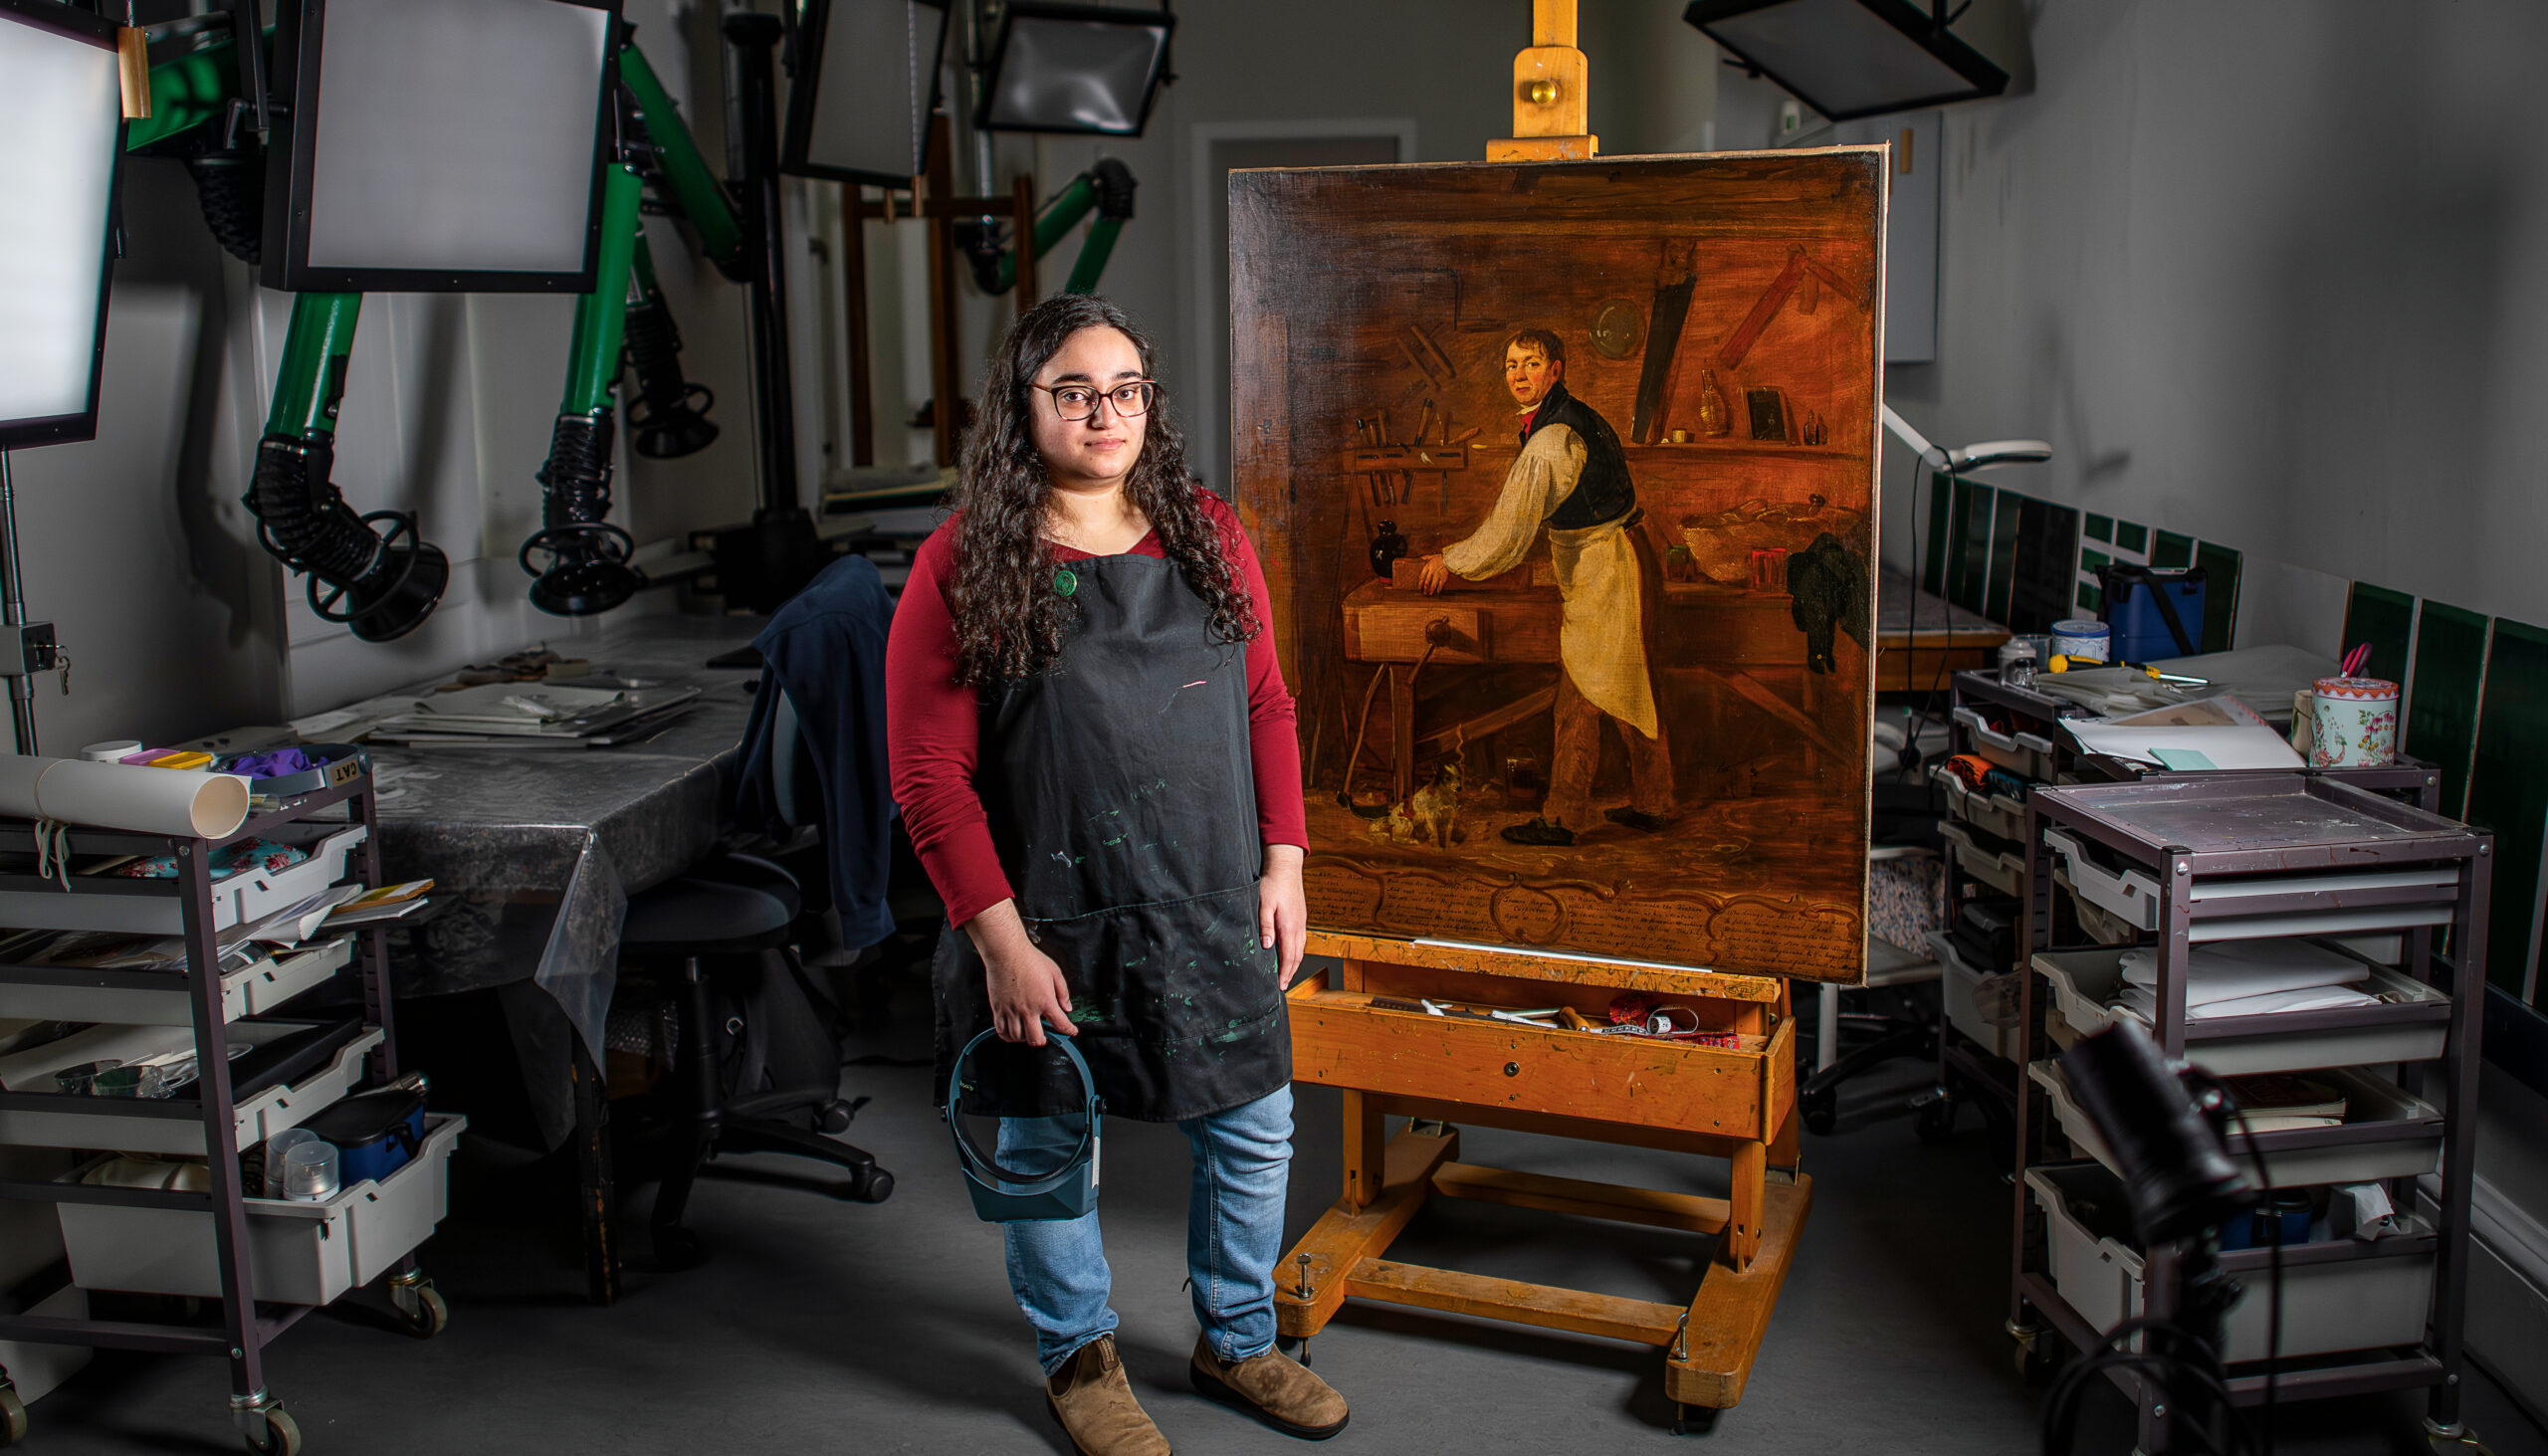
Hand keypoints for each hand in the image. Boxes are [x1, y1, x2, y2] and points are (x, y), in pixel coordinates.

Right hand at [965, 901, 1075, 1045]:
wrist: (1007, 952)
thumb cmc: (1029, 959)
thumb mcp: (1055, 972)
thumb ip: (1063, 992)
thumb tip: (1067, 1007)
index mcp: (1045, 1001)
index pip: (1060, 1024)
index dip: (1069, 1031)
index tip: (1071, 1032)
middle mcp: (1028, 1009)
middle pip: (1036, 1039)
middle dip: (1043, 1040)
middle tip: (1045, 1034)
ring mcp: (1012, 1010)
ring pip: (1018, 1037)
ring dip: (1026, 1038)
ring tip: (1029, 1031)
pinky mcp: (998, 1009)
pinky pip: (1001, 1031)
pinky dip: (1008, 1036)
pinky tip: (1014, 1031)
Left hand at [1259, 843, 1307, 987]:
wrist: (1286, 867)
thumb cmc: (1273, 884)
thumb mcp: (1264, 904)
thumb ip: (1266, 926)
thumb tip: (1268, 946)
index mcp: (1289, 926)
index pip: (1289, 956)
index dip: (1285, 972)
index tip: (1281, 985)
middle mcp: (1299, 927)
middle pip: (1297, 956)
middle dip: (1290, 972)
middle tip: (1283, 985)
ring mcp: (1302, 922)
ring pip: (1300, 949)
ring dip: (1294, 963)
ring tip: (1286, 974)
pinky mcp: (1301, 918)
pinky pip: (1301, 940)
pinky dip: (1296, 952)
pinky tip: (1290, 953)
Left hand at [1416, 554, 1451, 594]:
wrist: (1449, 557)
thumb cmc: (1441, 557)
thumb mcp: (1432, 556)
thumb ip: (1426, 557)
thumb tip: (1421, 558)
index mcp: (1428, 566)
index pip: (1422, 576)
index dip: (1420, 583)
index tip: (1419, 588)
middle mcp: (1432, 571)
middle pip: (1427, 581)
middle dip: (1425, 588)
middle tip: (1424, 593)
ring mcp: (1438, 574)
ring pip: (1433, 583)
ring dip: (1431, 589)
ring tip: (1430, 594)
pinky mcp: (1444, 576)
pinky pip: (1441, 583)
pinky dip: (1439, 588)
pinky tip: (1438, 591)